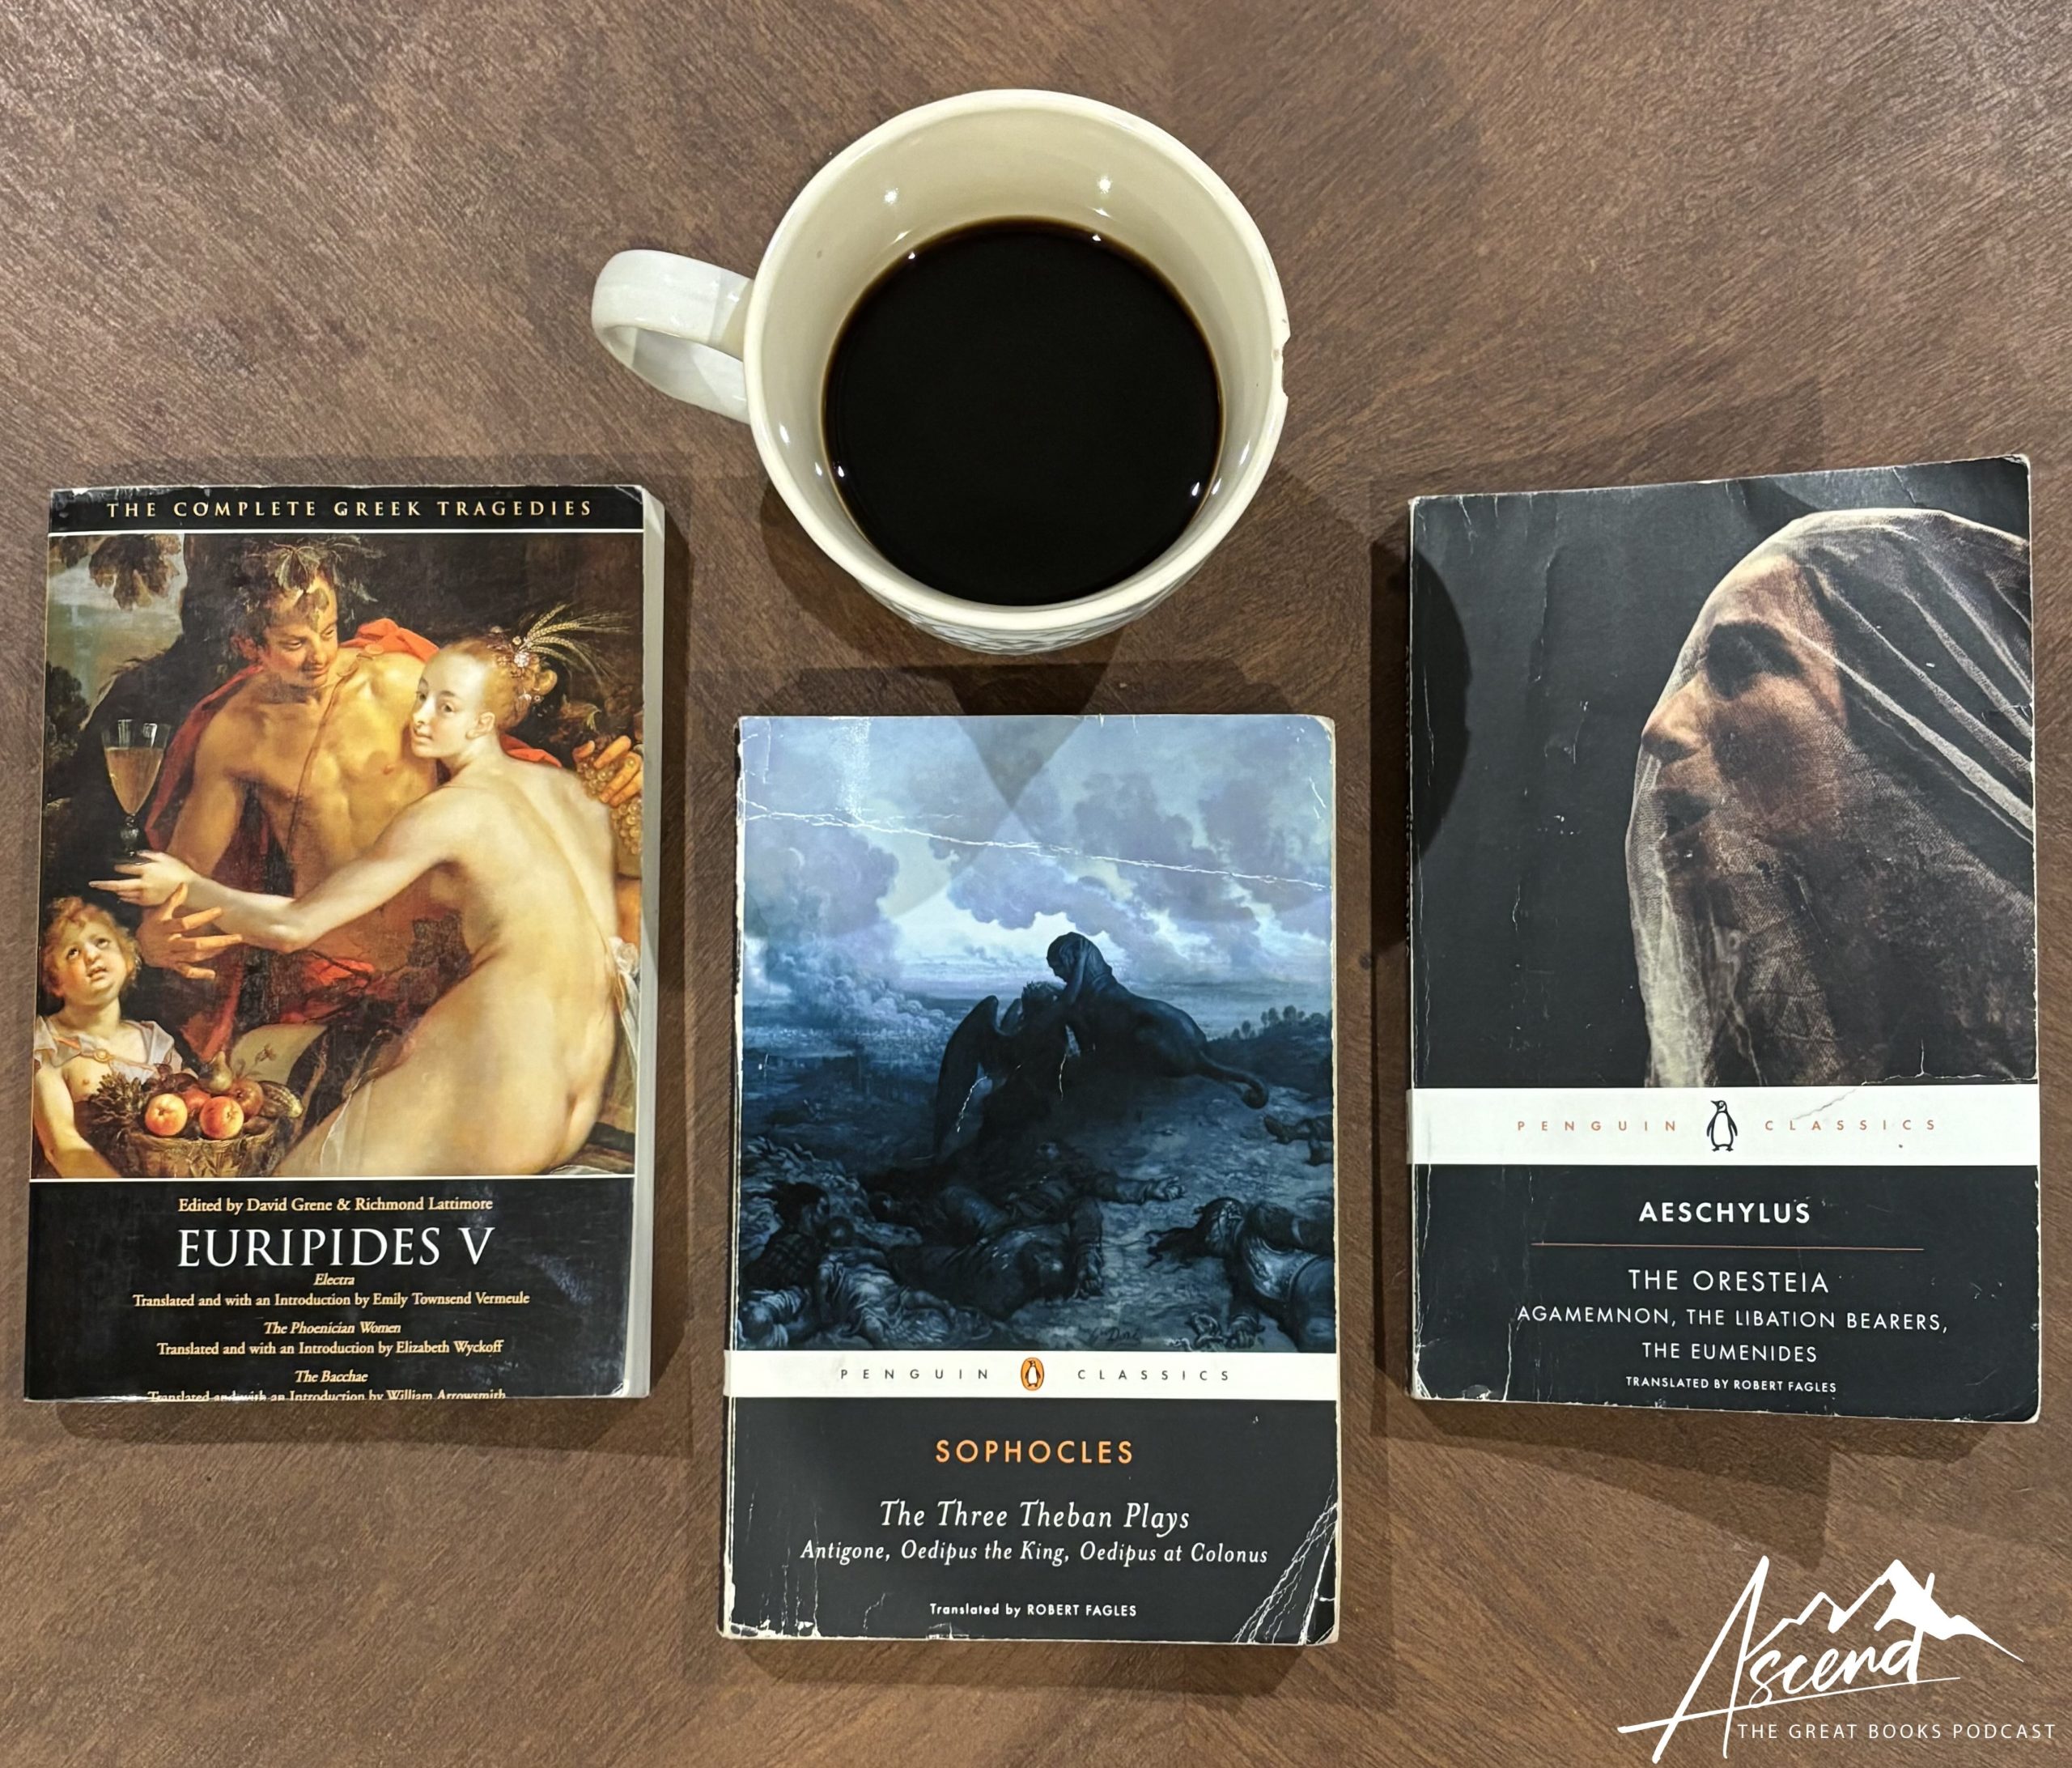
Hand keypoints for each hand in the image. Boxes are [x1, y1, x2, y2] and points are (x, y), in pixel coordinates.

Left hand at [94, 850, 195, 908]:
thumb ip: (149, 855)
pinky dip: (125, 896)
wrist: (191, 889)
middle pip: (118, 884)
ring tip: (108, 887)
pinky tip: (123, 894)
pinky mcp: (148, 902)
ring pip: (124, 893)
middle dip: (104, 884)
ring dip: (115, 890)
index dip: (118, 867)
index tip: (114, 866)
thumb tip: (137, 854)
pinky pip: (132, 900)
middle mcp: (143, 883)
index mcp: (147, 870)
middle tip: (93, 884)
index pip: (125, 868)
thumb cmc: (180, 872)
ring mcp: (145, 894)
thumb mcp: (166, 858)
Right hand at [98, 876, 240, 980]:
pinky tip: (212, 974)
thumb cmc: (151, 927)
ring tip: (229, 946)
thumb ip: (172, 900)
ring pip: (194, 956)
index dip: (203, 917)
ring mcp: (172, 956)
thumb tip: (184, 884)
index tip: (220, 910)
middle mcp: (170, 943)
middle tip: (238, 937)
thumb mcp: (158, 913)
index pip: (186, 923)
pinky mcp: (172, 965)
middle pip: (195, 943)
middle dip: (218, 941)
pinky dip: (198, 974)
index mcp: (166, 928)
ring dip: (212, 952)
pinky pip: (186, 971)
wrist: (134, 948)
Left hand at [572, 734, 641, 808]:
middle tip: (603, 795)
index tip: (596, 765)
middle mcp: (633, 759)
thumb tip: (590, 745)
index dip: (611, 753)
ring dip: (625, 792)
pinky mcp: (643, 788)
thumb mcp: (583, 761)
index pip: (623, 743)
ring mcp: (641, 773)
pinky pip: (643, 793)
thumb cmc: (591, 772)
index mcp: (621, 749)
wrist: (595, 790)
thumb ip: (582, 752)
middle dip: (617, 780)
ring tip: (612, 802)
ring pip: (639, 779)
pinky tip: (621, 806)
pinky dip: (632, 799)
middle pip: (633, 762)